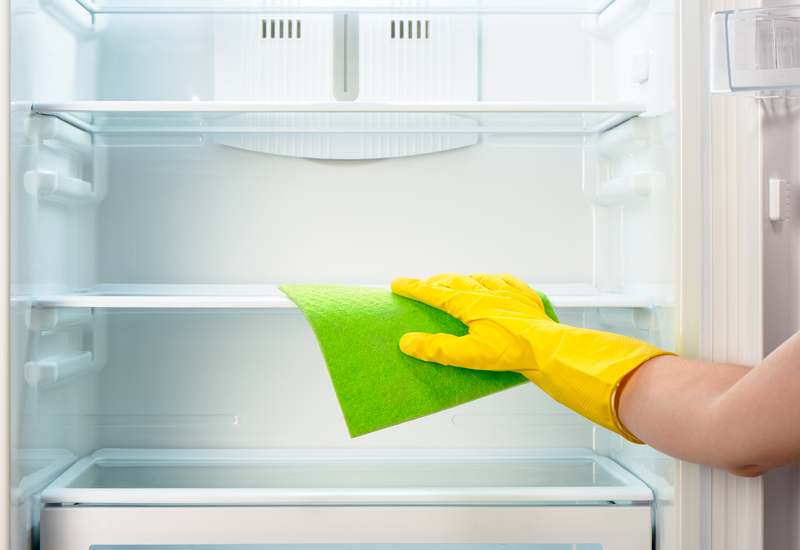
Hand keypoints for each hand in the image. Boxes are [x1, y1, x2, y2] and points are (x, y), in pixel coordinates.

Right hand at [391, 273, 673, 442]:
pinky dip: (493, 281)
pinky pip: (506, 281)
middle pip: (454, 280)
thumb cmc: (513, 352)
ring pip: (478, 277)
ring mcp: (508, 292)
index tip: (397, 284)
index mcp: (470, 303)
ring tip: (456, 283)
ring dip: (463, 279)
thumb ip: (437, 348)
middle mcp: (487, 291)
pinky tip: (495, 283)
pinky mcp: (525, 297)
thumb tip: (408, 342)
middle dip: (435, 282)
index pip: (434, 292)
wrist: (550, 349)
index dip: (414, 288)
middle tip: (424, 286)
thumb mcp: (469, 355)